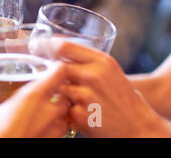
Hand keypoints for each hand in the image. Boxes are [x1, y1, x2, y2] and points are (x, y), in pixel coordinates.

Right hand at [0, 63, 68, 137]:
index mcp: (32, 97)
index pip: (58, 73)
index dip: (59, 69)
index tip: (56, 67)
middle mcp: (47, 113)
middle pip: (66, 98)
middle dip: (60, 96)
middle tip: (49, 94)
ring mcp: (52, 131)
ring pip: (65, 119)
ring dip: (58, 116)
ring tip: (44, 115)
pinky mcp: (51, 144)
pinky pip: (57, 136)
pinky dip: (51, 132)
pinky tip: (38, 131)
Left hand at [37, 38, 170, 137]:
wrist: (137, 126)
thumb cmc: (121, 96)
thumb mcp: (109, 69)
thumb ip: (85, 59)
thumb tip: (54, 48)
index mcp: (101, 61)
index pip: (63, 46)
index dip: (44, 45)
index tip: (35, 46)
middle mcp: (94, 75)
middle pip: (56, 67)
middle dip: (45, 69)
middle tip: (37, 70)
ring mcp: (86, 96)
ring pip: (55, 87)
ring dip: (54, 90)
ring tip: (58, 94)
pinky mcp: (80, 115)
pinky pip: (60, 107)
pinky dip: (61, 108)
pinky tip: (69, 110)